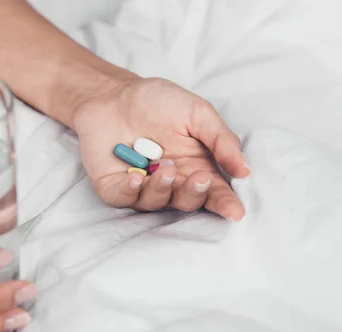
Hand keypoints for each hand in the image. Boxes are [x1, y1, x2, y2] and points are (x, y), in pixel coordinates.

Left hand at [72, 77, 249, 220]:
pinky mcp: (113, 186)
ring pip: (156, 203)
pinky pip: (123, 198)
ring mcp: (141, 186)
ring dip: (163, 190)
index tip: (236, 212)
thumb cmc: (156, 102)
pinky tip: (136, 178)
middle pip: (186, 201)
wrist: (112, 93)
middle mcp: (170, 182)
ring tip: (166, 169)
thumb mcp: (197, 113)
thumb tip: (245, 171)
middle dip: (194, 194)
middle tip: (198, 178)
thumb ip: (221, 140)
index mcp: (194, 166)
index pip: (213, 192)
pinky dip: (130, 191)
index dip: (225, 204)